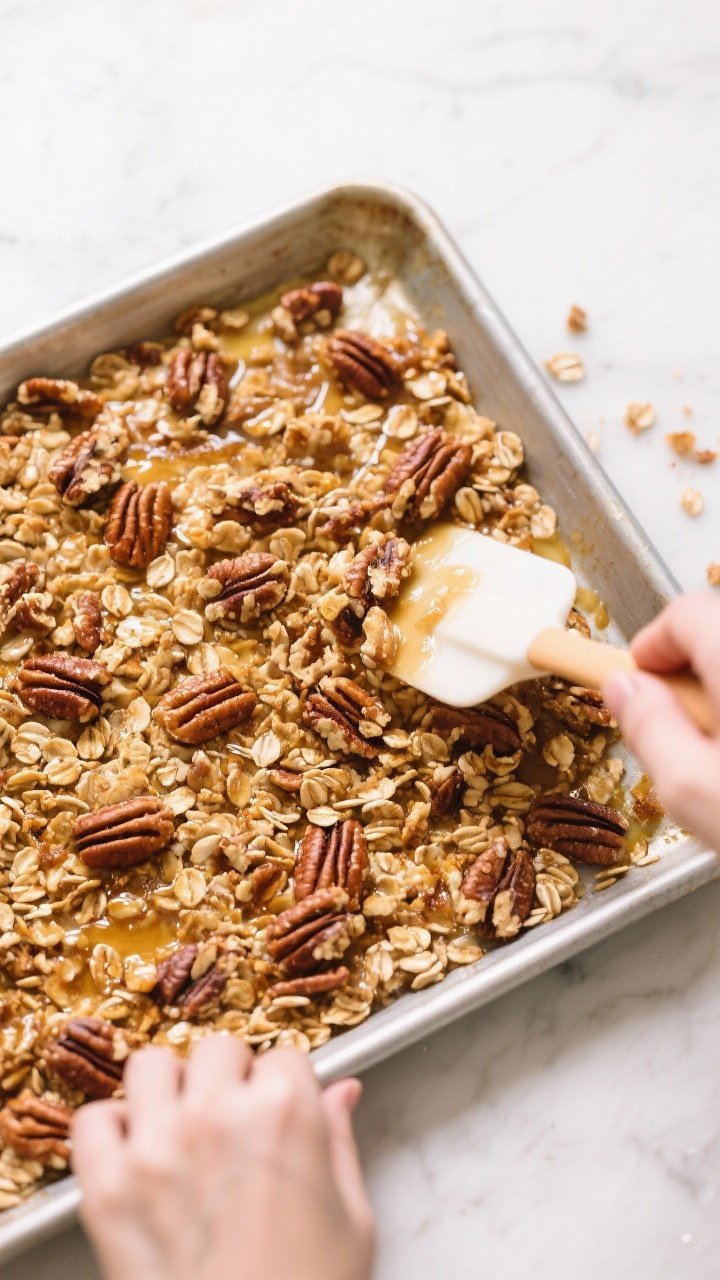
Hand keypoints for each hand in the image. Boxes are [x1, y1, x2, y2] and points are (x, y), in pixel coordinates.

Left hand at [72, 1036, 374, 1279]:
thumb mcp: (352, 1219)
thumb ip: (340, 1142)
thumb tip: (342, 1092)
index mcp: (286, 1113)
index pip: (284, 1056)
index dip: (285, 1088)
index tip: (281, 1112)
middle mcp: (216, 1115)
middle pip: (218, 1049)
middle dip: (231, 1078)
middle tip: (234, 1122)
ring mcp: (155, 1147)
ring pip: (152, 1065)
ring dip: (170, 1089)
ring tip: (182, 1127)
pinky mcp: (107, 1188)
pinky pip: (94, 1120)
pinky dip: (110, 1131)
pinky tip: (136, 1156)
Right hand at [602, 593, 719, 851]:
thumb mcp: (694, 790)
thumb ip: (650, 729)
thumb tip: (620, 688)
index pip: (686, 612)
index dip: (651, 644)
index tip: (633, 681)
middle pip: (716, 632)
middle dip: (686, 673)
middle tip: (679, 730)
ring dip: (717, 693)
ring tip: (716, 754)